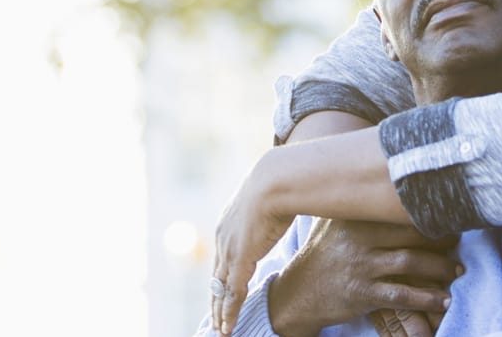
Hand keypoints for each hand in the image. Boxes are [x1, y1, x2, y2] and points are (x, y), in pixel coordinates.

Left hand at [211, 159, 294, 334]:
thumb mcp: (272, 198)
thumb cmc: (281, 184)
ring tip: (221, 329)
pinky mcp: (239, 260)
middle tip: (215, 317)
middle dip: (216, 297)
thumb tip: (286, 207)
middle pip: (217, 276)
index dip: (222, 276)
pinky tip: (227, 328)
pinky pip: (232, 293)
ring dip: (220, 311)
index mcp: (229, 222)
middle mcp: (223, 238)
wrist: (276, 180)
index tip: (222, 289)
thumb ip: (272, 210)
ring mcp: (229, 250)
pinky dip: (228, 313)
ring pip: (220, 289)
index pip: (223, 257)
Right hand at [266, 219, 457, 336]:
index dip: (429, 212)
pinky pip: (403, 295)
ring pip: (411, 262)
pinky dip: (427, 298)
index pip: (399, 209)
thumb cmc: (322, 254)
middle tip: (459, 242)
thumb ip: (357, 204)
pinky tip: (443, 300)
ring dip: (441, 269)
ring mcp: (360, 266)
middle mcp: (357, 237)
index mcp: (353, 216)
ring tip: (457, 271)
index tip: (450, 216)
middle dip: (442, 239)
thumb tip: (388, 176)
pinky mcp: (361, 294)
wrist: (297, 294)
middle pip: (411, 232)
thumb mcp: (333, 222)